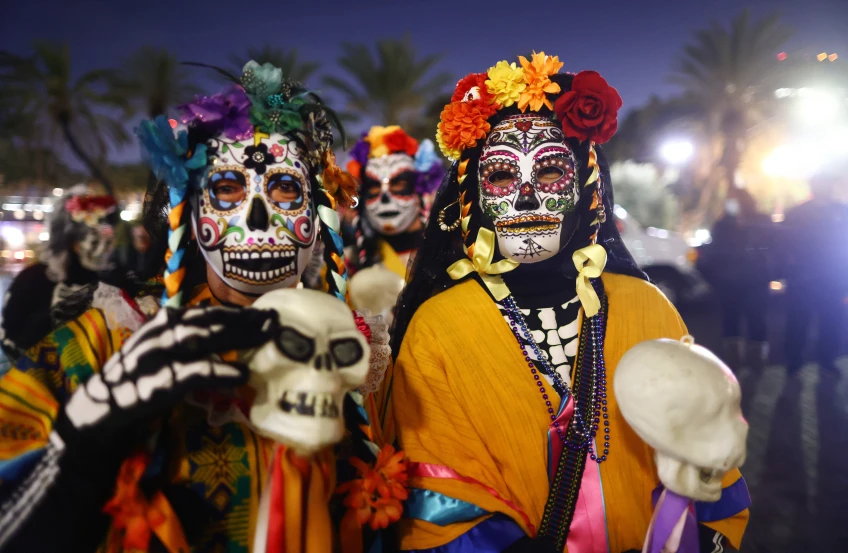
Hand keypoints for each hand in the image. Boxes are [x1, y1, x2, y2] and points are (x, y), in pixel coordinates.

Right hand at [63, 304, 277, 434]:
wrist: (96, 415)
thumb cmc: (138, 385)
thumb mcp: (166, 358)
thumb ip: (194, 346)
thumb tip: (237, 340)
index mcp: (162, 327)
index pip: (205, 312)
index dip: (236, 312)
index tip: (267, 312)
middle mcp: (158, 336)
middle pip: (206, 321)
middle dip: (242, 320)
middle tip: (275, 320)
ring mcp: (154, 359)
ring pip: (198, 339)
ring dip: (234, 336)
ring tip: (265, 336)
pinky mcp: (153, 385)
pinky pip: (190, 374)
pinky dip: (218, 371)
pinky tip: (241, 373)